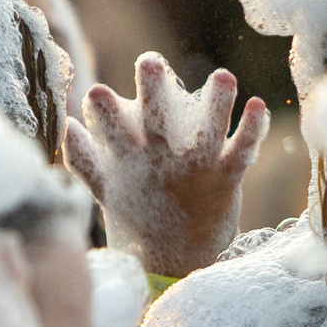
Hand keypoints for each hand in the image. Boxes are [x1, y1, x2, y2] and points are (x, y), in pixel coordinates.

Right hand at [67, 55, 269, 279]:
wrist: (174, 265)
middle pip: (156, 120)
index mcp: (128, 160)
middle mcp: (161, 161)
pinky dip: (252, 129)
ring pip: (207, 131)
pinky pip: (242, 151)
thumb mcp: (105, 192)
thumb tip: (67, 125)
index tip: (97, 93)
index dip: (102, 111)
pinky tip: (259, 104)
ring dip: (217, 104)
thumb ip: (85, 160)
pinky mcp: (226, 180)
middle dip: (152, 90)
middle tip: (149, 61)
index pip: (109, 129)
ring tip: (224, 76)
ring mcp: (196, 170)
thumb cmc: (138, 220)